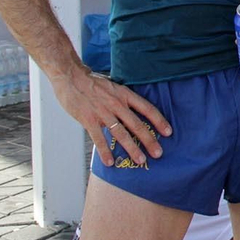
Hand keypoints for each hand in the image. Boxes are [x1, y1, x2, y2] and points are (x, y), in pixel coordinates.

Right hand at [51, 66, 171, 166]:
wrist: (71, 76)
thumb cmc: (93, 82)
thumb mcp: (114, 86)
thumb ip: (124, 99)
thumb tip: (135, 111)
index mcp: (125, 94)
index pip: (147, 108)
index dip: (159, 121)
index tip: (169, 132)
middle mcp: (117, 104)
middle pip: (137, 124)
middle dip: (149, 140)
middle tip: (158, 153)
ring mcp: (103, 112)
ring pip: (121, 133)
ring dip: (132, 148)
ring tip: (140, 160)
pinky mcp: (88, 119)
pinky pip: (98, 138)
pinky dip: (105, 151)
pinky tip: (110, 162)